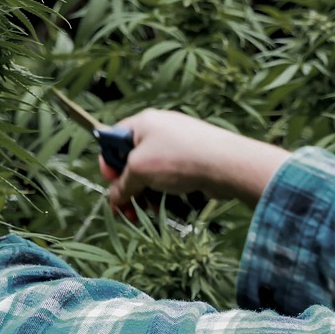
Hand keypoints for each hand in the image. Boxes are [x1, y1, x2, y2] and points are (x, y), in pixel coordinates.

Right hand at [100, 110, 290, 215]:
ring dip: (145, 193)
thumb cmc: (178, 159)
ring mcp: (177, 145)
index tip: (111, 184)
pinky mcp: (192, 160)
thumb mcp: (140, 170)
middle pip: (132, 160)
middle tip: (126, 209)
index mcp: (143, 123)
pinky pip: (169, 176)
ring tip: (147, 210)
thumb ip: (122, 184)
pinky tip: (164, 205)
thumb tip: (115, 198)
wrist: (225, 164)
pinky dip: (163, 191)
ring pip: (151, 172)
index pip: (114, 140)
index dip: (109, 164)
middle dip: (128, 186)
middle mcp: (159, 130)